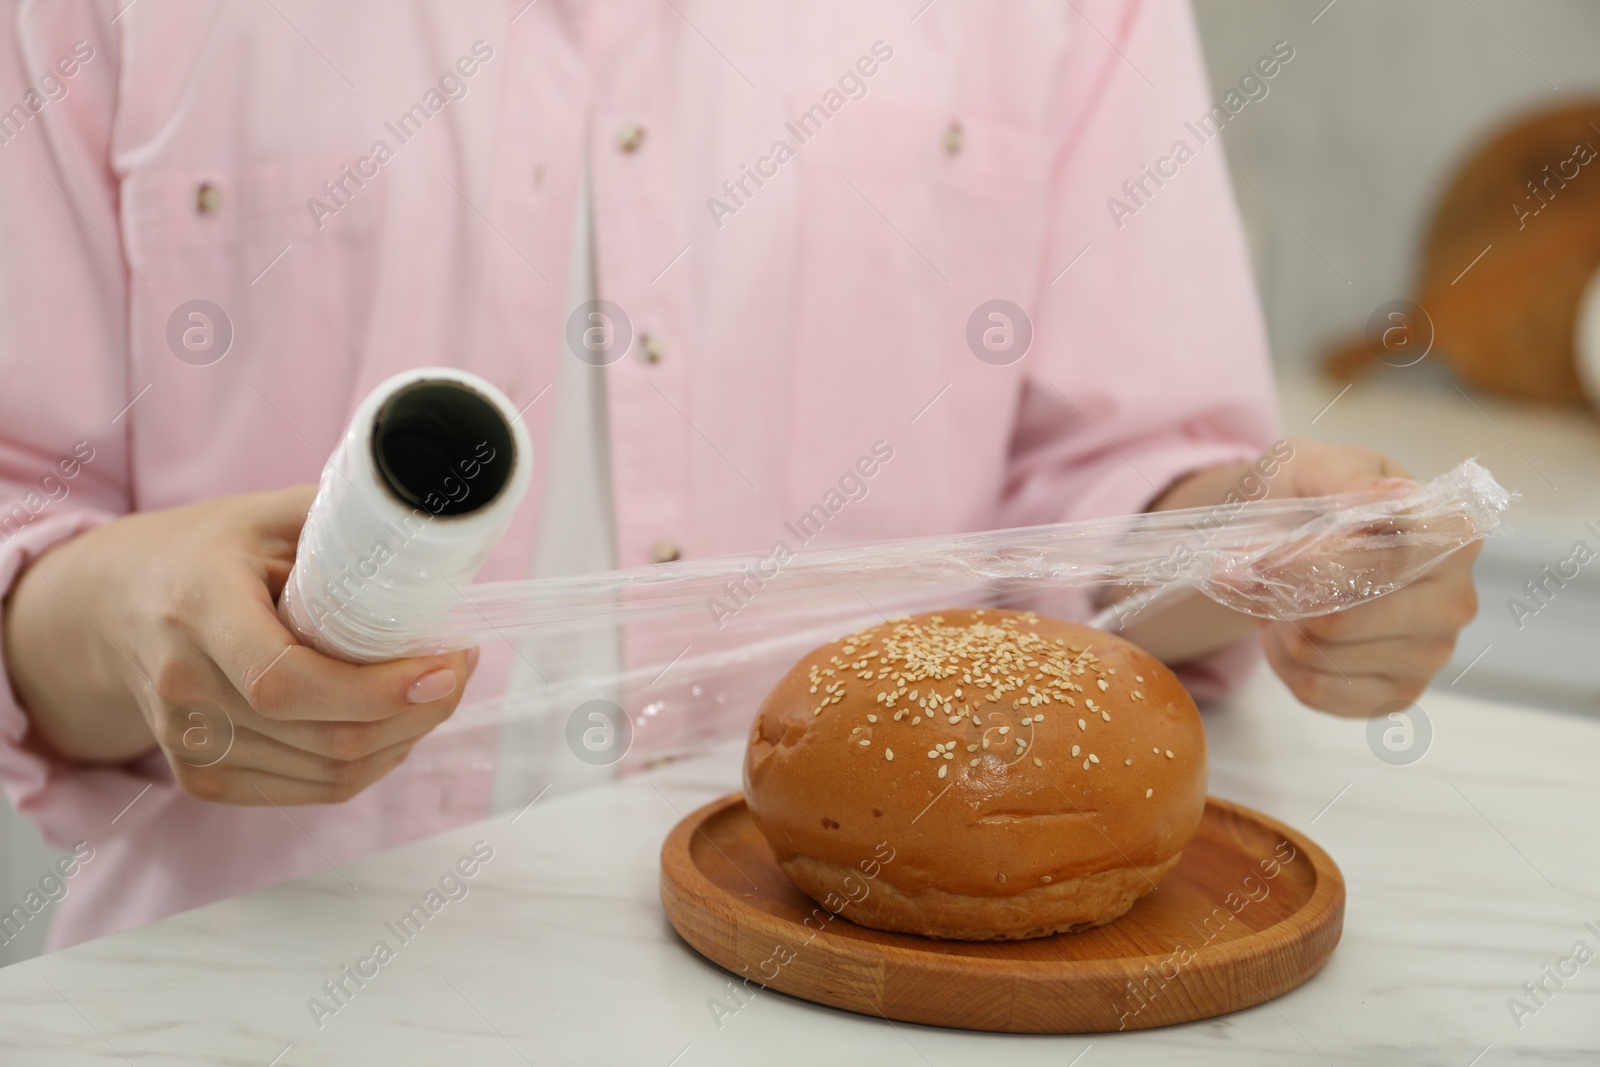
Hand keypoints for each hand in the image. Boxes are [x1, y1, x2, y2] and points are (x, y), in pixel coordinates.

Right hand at [2, 486, 478, 803]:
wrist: (111, 607)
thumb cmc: (207, 552)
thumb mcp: (269, 515)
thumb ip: (348, 524)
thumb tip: (440, 537)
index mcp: (198, 606)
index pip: (287, 681)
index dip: (379, 689)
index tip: (449, 663)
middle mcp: (184, 685)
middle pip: (325, 736)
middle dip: (418, 711)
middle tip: (459, 667)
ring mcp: (188, 742)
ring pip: (330, 773)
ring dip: (404, 739)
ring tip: (433, 689)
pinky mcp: (201, 779)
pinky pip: (311, 790)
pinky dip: (369, 764)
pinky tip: (391, 723)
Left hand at [1255, 440, 1480, 716]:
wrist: (1283, 540)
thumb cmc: (1308, 497)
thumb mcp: (1314, 464)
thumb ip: (1344, 476)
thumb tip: (1371, 501)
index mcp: (1451, 535)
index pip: (1387, 559)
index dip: (1314, 561)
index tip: (1265, 555)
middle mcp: (1455, 599)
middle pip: (1348, 618)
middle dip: (1284, 598)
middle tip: (1256, 574)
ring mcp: (1431, 653)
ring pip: (1325, 656)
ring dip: (1281, 627)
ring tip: (1283, 598)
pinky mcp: (1397, 694)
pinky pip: (1317, 691)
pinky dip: (1283, 662)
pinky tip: (1290, 633)